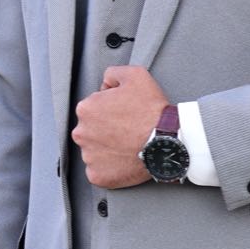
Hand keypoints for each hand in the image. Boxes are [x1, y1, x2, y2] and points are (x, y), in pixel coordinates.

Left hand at [71, 65, 167, 187]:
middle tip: (127, 129)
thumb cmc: (152, 111)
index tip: (124, 113)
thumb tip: (106, 82)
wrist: (167, 141)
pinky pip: (99, 171)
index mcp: (86, 109)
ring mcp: (89, 156)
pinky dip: (109, 168)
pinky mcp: (97, 175)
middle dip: (106, 129)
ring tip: (128, 145)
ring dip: (107, 148)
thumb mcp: (135, 74)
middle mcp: (82, 133)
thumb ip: (113, 73)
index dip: (110, 108)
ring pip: (95, 150)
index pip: (93, 107)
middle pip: (91, 129)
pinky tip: (124, 160)